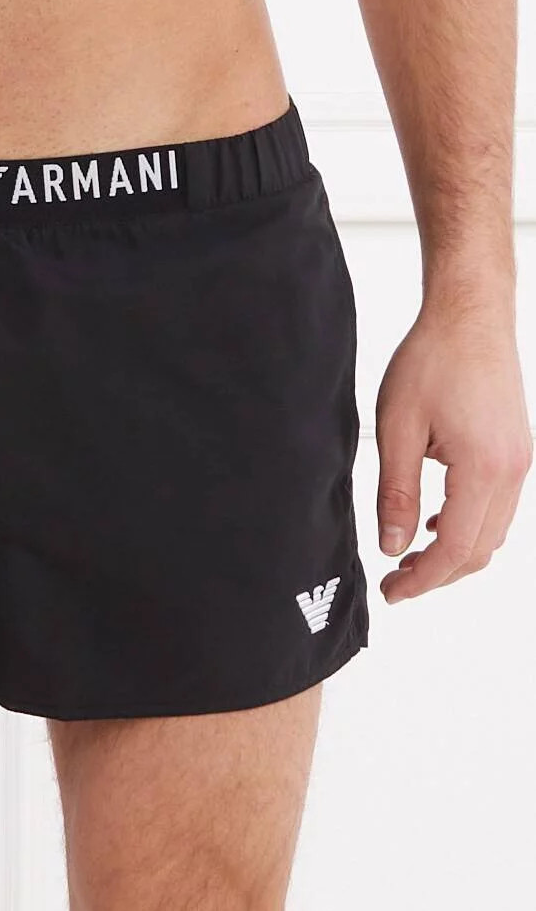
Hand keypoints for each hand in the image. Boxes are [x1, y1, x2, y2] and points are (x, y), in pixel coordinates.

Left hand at [376, 305, 531, 602]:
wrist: (469, 317)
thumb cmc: (432, 361)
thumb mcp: (397, 429)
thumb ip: (396, 493)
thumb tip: (393, 547)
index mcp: (484, 469)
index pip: (456, 549)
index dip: (422, 580)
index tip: (391, 593)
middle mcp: (513, 471)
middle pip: (480, 550)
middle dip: (437, 574)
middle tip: (394, 583)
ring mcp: (519, 462)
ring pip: (492, 532)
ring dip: (454, 552)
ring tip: (408, 558)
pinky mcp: (514, 451)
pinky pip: (497, 507)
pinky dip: (468, 526)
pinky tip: (434, 523)